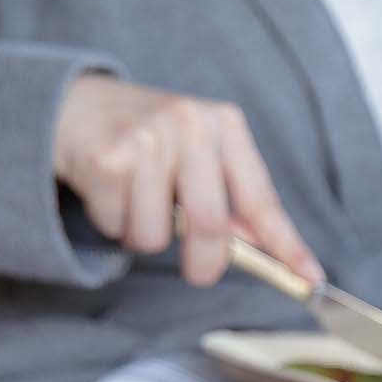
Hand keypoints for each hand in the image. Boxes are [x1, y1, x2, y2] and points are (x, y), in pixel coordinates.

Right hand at [52, 74, 322, 284]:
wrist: (72, 102)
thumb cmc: (145, 135)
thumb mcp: (198, 151)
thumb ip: (231, 197)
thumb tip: (265, 249)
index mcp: (224, 125)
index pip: (261, 199)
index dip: (286, 245)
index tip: (309, 278)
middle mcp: (190, 125)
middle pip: (211, 226)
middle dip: (205, 263)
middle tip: (198, 272)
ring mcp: (146, 139)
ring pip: (157, 235)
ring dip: (145, 237)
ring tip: (136, 202)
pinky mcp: (107, 159)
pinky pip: (118, 225)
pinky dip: (113, 223)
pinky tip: (108, 190)